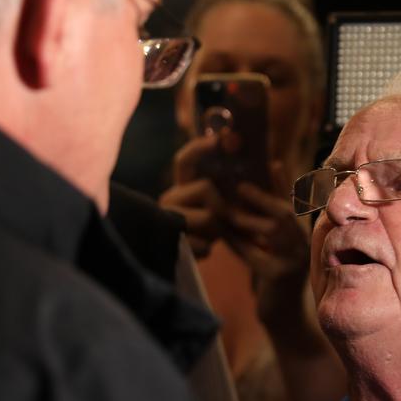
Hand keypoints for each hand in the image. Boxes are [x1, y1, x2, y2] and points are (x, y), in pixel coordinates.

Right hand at [158, 135, 225, 257]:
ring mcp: (167, 221)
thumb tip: (234, 144)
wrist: (179, 262)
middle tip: (222, 221)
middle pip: (206, 188)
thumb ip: (223, 183)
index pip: (185, 160)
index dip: (200, 146)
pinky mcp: (170, 244)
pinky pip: (204, 245)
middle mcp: (168, 199)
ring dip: (217, 231)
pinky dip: (208, 249)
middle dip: (222, 205)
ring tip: (208, 236)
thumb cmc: (207, 231)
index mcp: (180, 187)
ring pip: (209, 217)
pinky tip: (200, 250)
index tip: (218, 138)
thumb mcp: (214, 206)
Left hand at [222, 161, 310, 328]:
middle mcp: (304, 247)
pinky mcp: (279, 277)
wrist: (285, 321)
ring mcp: (294, 262)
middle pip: (284, 214)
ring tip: (224, 208)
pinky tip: (222, 236)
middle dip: (261, 197)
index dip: (285, 183)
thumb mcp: (274, 252)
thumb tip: (245, 204)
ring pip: (271, 231)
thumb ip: (267, 231)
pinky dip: (237, 243)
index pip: (295, 205)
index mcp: (304, 238)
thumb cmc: (275, 283)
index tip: (274, 162)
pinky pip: (255, 254)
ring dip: (245, 219)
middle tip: (239, 186)